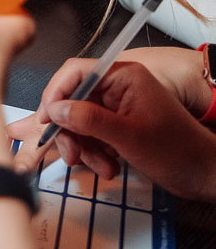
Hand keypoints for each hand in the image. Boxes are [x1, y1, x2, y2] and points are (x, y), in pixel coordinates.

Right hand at [13, 62, 215, 200]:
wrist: (204, 176)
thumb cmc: (175, 151)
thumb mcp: (128, 136)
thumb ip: (88, 119)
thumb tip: (54, 110)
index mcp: (122, 77)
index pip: (75, 72)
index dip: (55, 94)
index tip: (47, 121)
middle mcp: (117, 88)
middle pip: (73, 101)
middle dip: (71, 131)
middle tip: (72, 156)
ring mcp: (117, 107)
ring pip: (79, 122)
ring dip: (85, 148)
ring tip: (103, 168)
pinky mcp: (118, 126)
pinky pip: (91, 135)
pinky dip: (94, 153)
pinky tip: (109, 168)